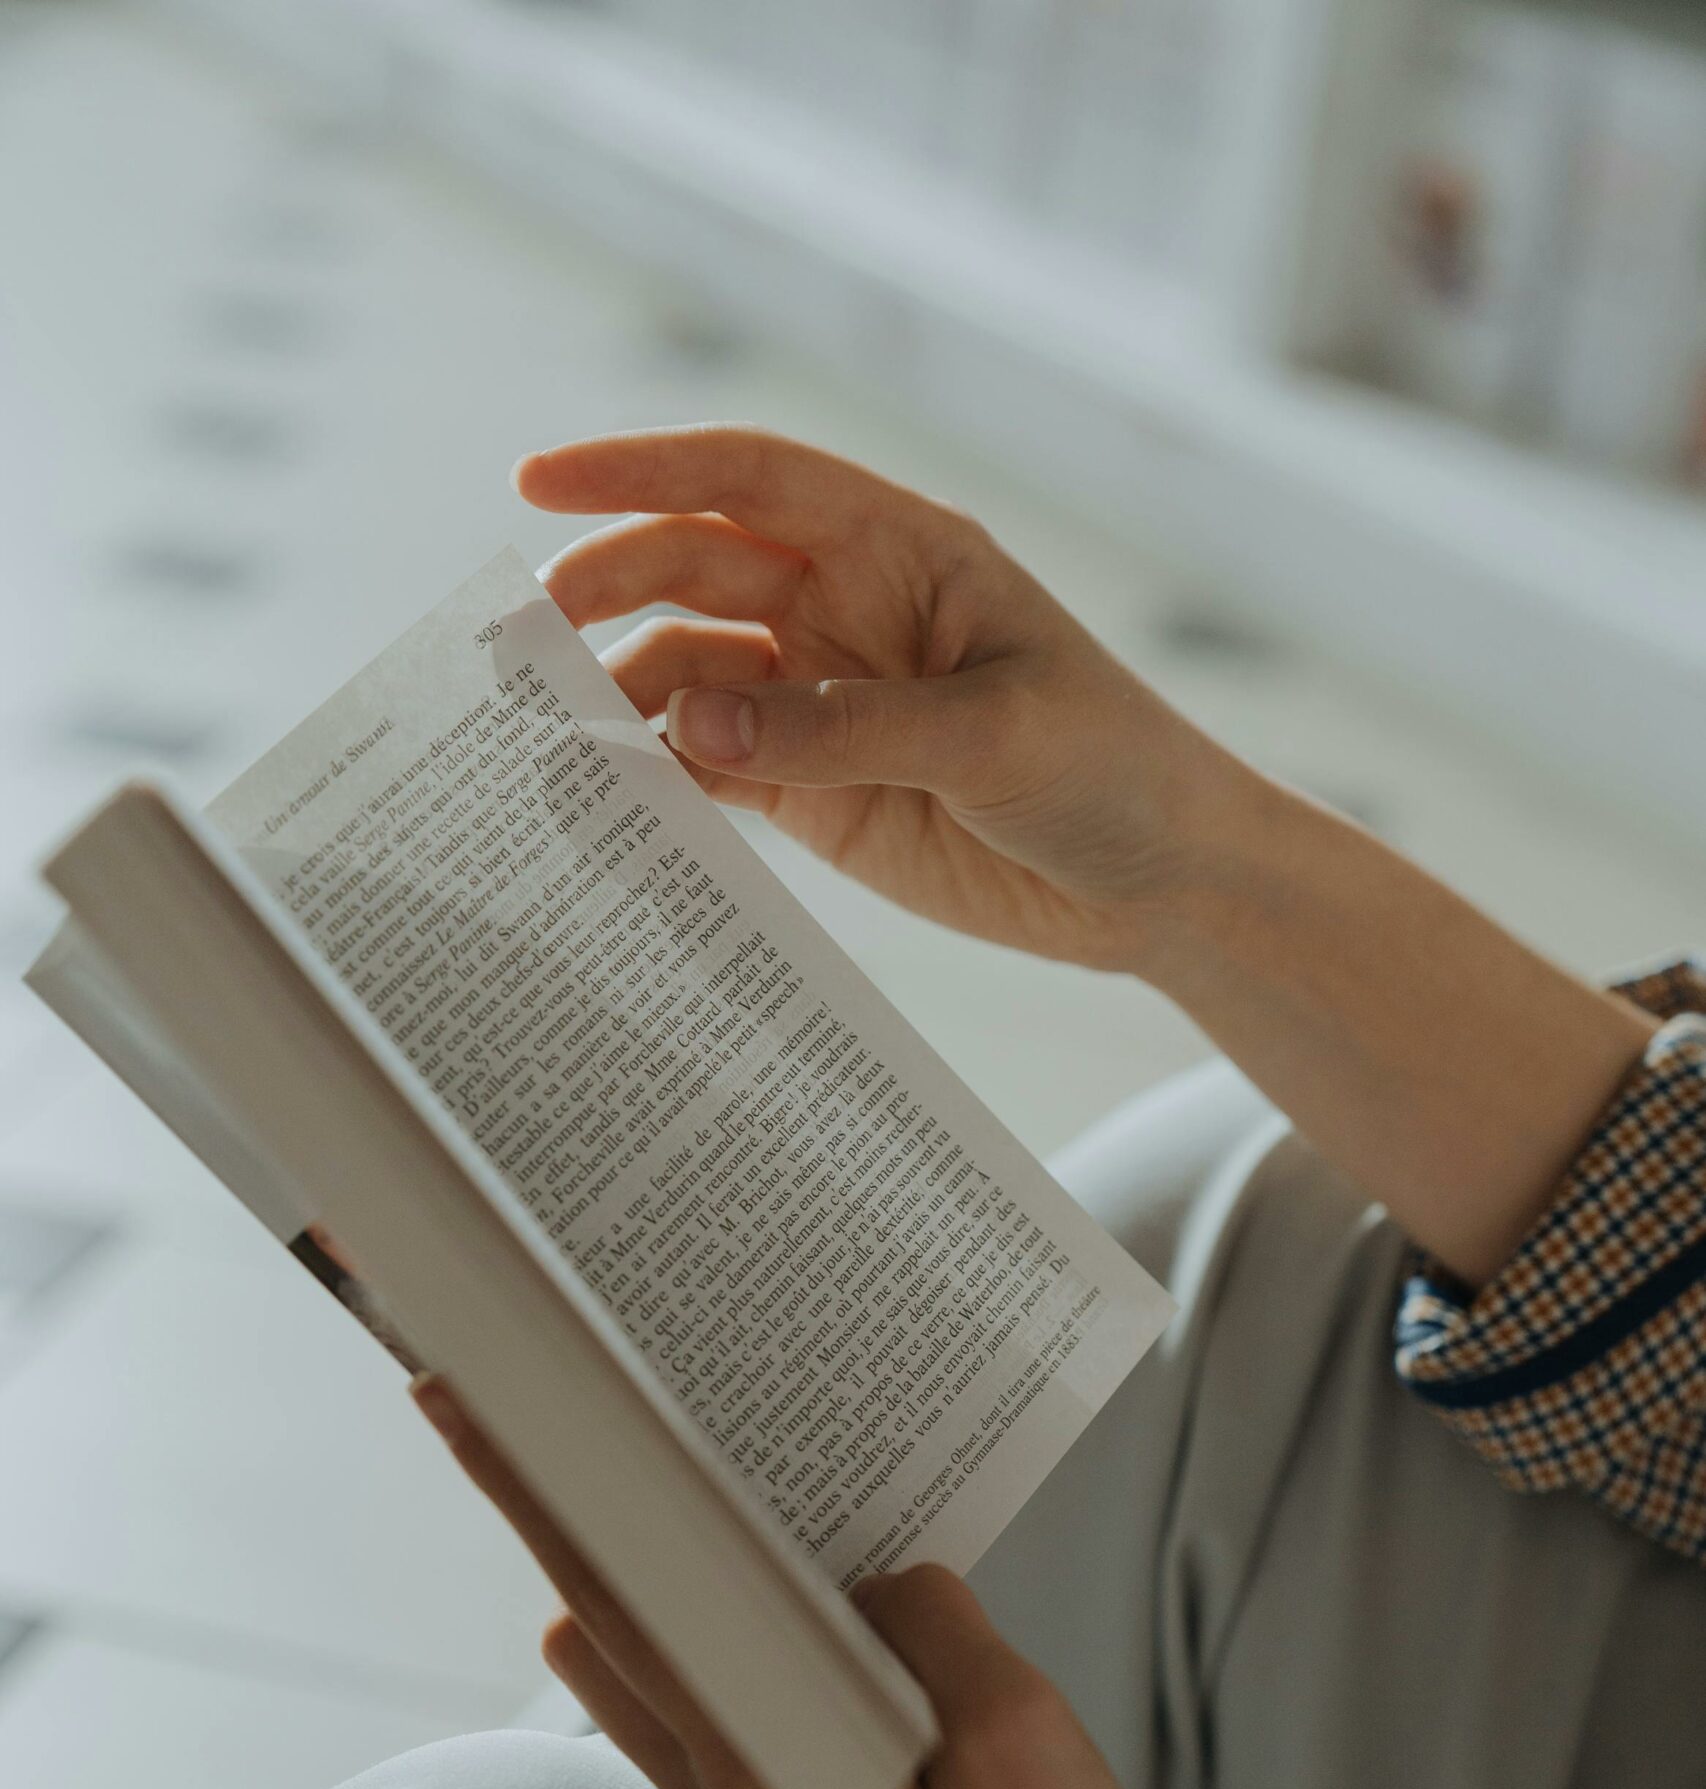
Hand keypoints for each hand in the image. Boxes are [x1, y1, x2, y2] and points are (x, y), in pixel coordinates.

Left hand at [416, 1376, 1446, 1788]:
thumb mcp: (1017, 1748)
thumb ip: (932, 1633)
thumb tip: (880, 1576)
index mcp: (754, 1753)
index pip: (607, 1582)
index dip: (535, 1487)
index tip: (464, 1394)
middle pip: (605, 1613)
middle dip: (553, 1506)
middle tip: (514, 1403)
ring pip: (652, 1673)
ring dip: (625, 1572)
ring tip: (633, 1478)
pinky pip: (721, 1719)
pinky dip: (708, 1641)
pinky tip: (774, 1611)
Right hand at [514, 424, 1247, 972]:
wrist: (1162, 886)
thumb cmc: (1112, 769)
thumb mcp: (989, 736)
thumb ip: (839, 728)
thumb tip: (689, 717)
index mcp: (900, 549)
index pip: (749, 479)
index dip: (641, 469)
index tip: (538, 481)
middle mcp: (848, 611)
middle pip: (695, 571)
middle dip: (606, 589)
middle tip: (529, 641)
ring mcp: (824, 704)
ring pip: (688, 674)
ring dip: (620, 695)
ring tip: (552, 734)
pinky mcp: (817, 794)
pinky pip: (713, 770)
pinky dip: (656, 777)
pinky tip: (604, 794)